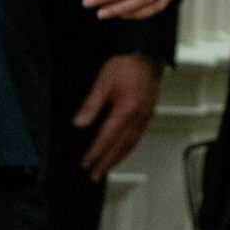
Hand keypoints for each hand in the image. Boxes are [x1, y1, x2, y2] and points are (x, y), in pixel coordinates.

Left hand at [74, 53, 162, 180]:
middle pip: (121, 146)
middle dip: (107, 162)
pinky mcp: (148, 113)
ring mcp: (145, 116)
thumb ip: (91, 105)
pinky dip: (129, 148)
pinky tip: (124, 150)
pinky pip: (138, 136)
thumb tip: (80, 123)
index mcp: (126, 110)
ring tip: (108, 167)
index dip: (96, 152)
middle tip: (96, 175)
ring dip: (119, 158)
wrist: (145, 54)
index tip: (87, 163)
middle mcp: (138, 116)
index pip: (108, 138)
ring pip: (132, 143)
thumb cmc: (127, 65)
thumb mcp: (103, 82)